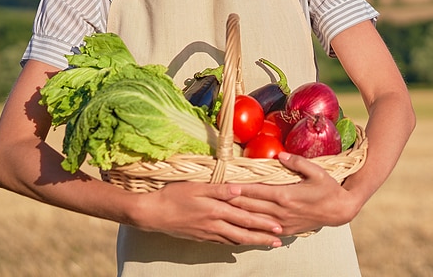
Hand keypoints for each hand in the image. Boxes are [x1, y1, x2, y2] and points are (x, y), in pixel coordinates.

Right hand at [127, 181, 284, 246]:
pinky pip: (222, 242)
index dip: (262, 223)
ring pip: (234, 240)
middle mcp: (214, 224)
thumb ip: (219, 189)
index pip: (245, 218)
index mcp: (216, 210)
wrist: (153, 213)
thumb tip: (240, 189)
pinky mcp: (201, 237)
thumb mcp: (196, 187)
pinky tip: (241, 244)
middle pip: (243, 233)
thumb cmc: (173, 195)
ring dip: (252, 242)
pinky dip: (235, 243)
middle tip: (279, 241)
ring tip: (266, 244)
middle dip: (262, 237)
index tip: (278, 226)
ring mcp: (208, 233)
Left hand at [229, 152, 362, 235]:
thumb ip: (297, 162)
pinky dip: (249, 226)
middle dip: (232, 201)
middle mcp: (281, 211)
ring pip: (253, 219)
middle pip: (250, 207)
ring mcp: (281, 223)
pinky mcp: (284, 231)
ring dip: (237, 214)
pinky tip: (238, 224)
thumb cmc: (328, 188)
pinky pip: (262, 230)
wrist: (339, 211)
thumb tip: (280, 154)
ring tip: (221, 209)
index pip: (256, 191)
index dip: (239, 188)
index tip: (224, 184)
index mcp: (286, 195)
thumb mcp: (316, 171)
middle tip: (215, 196)